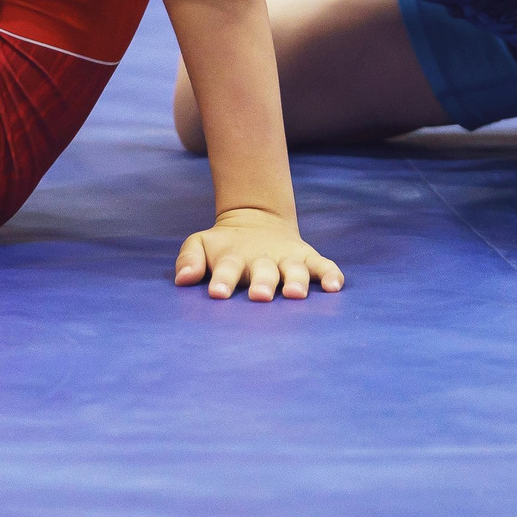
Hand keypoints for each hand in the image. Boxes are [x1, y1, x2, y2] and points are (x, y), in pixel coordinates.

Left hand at [174, 208, 343, 301]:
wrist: (256, 221)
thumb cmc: (224, 246)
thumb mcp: (201, 243)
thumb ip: (190, 258)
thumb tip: (182, 279)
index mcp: (233, 258)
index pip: (226, 268)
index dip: (222, 280)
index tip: (217, 293)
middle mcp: (262, 259)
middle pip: (263, 271)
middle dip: (262, 283)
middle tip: (260, 296)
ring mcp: (286, 259)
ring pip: (294, 269)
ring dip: (296, 280)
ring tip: (295, 293)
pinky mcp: (307, 258)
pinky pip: (323, 265)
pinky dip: (331, 274)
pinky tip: (334, 286)